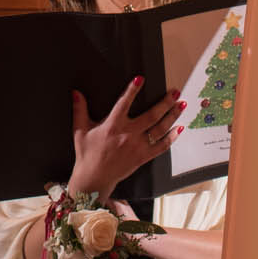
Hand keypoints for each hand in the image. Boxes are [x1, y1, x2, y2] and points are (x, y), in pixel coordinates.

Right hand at [68, 76, 184, 198]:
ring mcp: (137, 146)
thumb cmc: (87, 154)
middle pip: (151, 116)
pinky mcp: (143, 157)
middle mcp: (128, 135)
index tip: (140, 79)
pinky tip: (179, 129)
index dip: (132, 91)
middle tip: (175, 92)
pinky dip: (172, 137)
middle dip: (165, 102)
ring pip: (159, 129)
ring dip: (172, 116)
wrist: (94, 179)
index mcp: (112, 126)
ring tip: (181, 105)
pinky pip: (161, 146)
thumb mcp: (80, 130)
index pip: (123, 103)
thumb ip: (80, 109)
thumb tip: (76, 92)